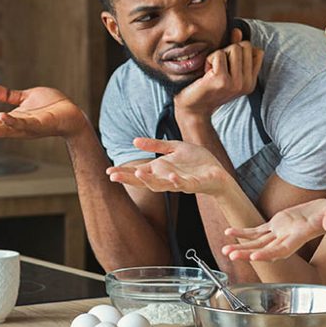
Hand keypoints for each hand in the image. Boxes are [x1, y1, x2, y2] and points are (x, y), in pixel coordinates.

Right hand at [0, 84, 87, 143]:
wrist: (72, 113)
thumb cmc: (51, 107)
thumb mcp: (24, 98)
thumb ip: (6, 95)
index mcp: (12, 121)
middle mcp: (17, 127)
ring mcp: (28, 127)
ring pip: (6, 130)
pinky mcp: (39, 124)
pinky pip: (23, 123)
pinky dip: (12, 121)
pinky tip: (1, 116)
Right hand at [106, 137, 230, 195]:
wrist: (217, 172)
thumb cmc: (196, 161)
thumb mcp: (174, 148)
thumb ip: (155, 145)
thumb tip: (134, 141)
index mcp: (160, 170)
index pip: (137, 173)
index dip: (123, 173)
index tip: (108, 171)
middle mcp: (166, 178)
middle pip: (144, 181)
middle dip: (129, 178)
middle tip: (114, 176)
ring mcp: (179, 183)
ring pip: (161, 185)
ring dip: (149, 180)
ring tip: (138, 173)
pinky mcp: (194, 184)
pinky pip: (184, 185)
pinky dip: (177, 181)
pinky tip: (171, 176)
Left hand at [174, 27, 264, 120]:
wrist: (193, 109)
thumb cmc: (207, 87)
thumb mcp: (225, 68)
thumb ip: (234, 50)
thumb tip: (237, 30)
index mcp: (251, 82)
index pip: (257, 51)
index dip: (240, 50)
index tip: (227, 64)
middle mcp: (247, 84)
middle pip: (245, 46)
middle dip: (228, 51)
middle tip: (217, 69)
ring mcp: (235, 83)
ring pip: (233, 47)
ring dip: (218, 55)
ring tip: (211, 71)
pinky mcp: (221, 80)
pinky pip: (218, 54)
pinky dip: (209, 60)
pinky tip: (205, 74)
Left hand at [222, 194, 325, 261]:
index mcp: (301, 237)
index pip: (282, 249)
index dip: (269, 253)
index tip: (254, 257)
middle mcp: (288, 238)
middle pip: (265, 249)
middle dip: (247, 253)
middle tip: (231, 256)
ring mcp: (281, 232)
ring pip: (258, 242)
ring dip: (241, 245)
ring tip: (224, 250)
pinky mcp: (277, 224)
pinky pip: (257, 230)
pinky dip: (243, 232)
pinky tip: (229, 232)